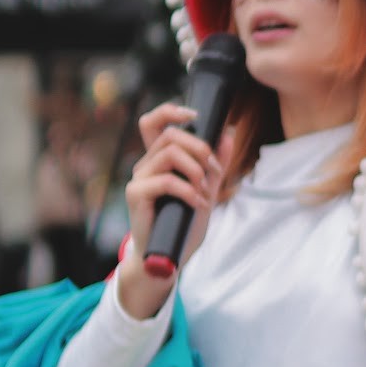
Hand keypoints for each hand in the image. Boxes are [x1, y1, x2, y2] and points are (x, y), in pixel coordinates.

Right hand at [114, 104, 224, 318]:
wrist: (170, 256)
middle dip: (200, 148)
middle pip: (170, 134)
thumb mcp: (207, 189)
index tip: (195, 115)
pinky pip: (167, 180)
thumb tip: (229, 133)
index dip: (170, 111)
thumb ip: (215, 163)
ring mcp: (139, 179)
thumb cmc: (184, 223)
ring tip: (205, 192)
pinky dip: (189, 191)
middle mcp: (146, 165)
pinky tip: (198, 204)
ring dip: (197, 171)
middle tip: (213, 171)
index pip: (153, 122)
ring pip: (171, 154)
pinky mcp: (136, 195)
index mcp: (160, 159)